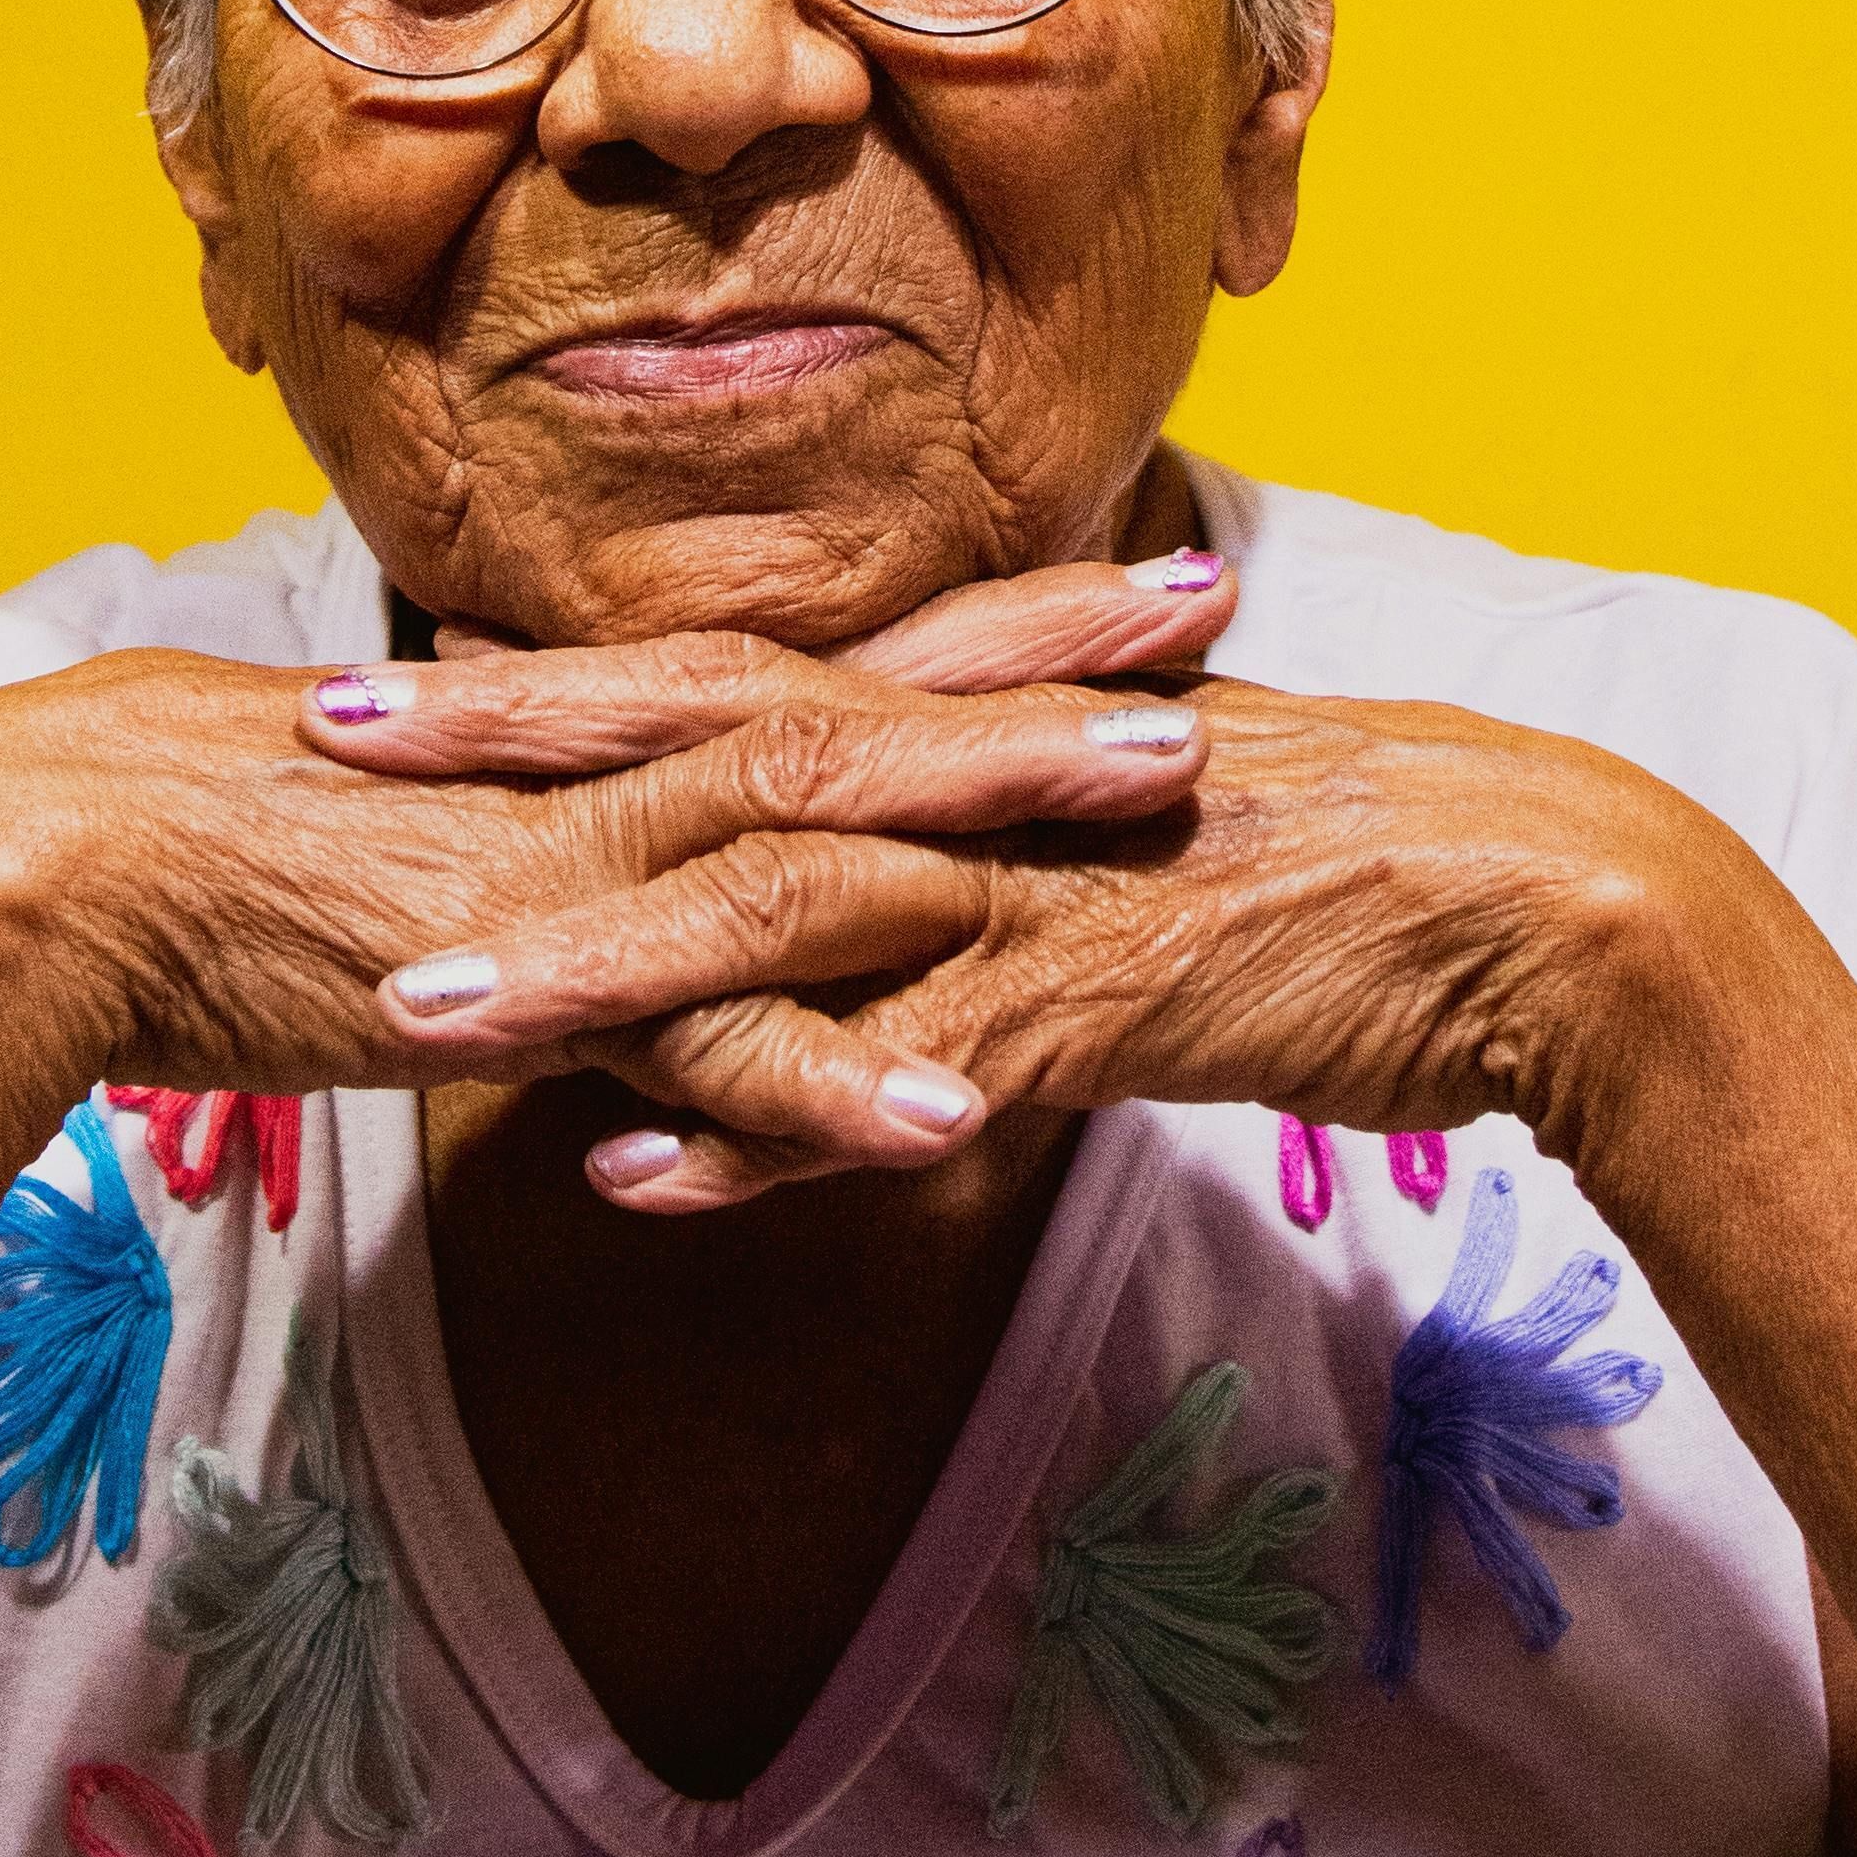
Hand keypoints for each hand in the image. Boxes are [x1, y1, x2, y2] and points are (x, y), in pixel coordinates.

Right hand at [0, 551, 1247, 1178]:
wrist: (52, 863)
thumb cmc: (222, 854)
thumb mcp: (437, 838)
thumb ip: (558, 854)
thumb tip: (636, 882)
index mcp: (605, 741)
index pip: (844, 663)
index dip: (1007, 624)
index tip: (1153, 579)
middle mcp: (616, 775)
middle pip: (875, 702)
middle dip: (1058, 661)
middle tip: (1226, 596)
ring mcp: (580, 873)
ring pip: (827, 835)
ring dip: (1002, 814)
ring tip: (1166, 803)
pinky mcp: (520, 983)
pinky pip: (699, 1045)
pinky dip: (824, 1078)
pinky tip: (946, 1115)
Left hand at [298, 604, 1789, 1205]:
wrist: (1537, 912)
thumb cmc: (1336, 887)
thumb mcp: (1126, 858)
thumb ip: (985, 880)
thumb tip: (870, 938)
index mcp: (971, 732)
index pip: (721, 683)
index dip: (547, 681)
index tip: (381, 675)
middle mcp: (978, 782)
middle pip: (701, 746)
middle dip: (503, 752)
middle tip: (318, 749)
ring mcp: (1035, 887)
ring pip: (770, 913)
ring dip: (587, 964)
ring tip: (416, 1008)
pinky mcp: (1102, 1005)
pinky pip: (903, 1074)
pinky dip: (767, 1130)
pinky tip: (637, 1181)